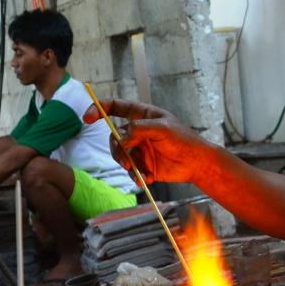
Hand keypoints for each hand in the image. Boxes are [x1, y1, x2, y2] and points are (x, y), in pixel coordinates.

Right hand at [82, 99, 209, 183]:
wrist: (196, 164)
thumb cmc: (184, 140)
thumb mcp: (163, 128)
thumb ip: (139, 129)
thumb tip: (122, 139)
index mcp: (143, 115)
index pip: (116, 106)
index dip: (100, 109)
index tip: (88, 118)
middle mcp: (138, 131)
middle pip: (114, 136)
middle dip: (118, 150)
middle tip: (126, 161)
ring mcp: (139, 147)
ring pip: (121, 155)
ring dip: (128, 164)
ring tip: (140, 172)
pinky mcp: (142, 164)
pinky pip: (130, 170)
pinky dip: (136, 175)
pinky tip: (147, 179)